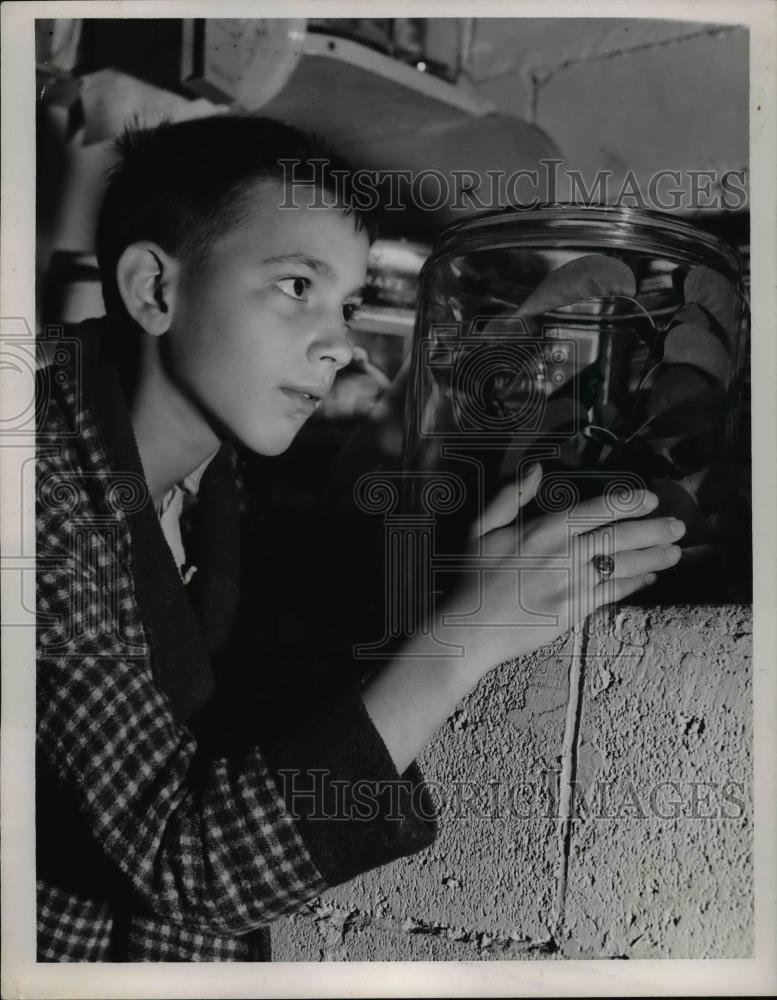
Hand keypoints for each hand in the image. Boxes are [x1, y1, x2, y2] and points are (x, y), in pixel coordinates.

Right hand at [438, 462, 685, 676]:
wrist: (469, 628)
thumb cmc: (473, 577)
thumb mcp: (479, 529)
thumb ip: (509, 497)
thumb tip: (537, 469)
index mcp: (541, 531)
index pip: (594, 510)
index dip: (626, 503)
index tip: (650, 498)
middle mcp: (561, 555)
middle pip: (617, 538)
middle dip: (652, 530)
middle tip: (677, 525)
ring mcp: (569, 584)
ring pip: (620, 565)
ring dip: (653, 557)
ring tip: (675, 551)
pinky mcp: (573, 611)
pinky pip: (611, 593)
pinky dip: (633, 584)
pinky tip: (650, 578)